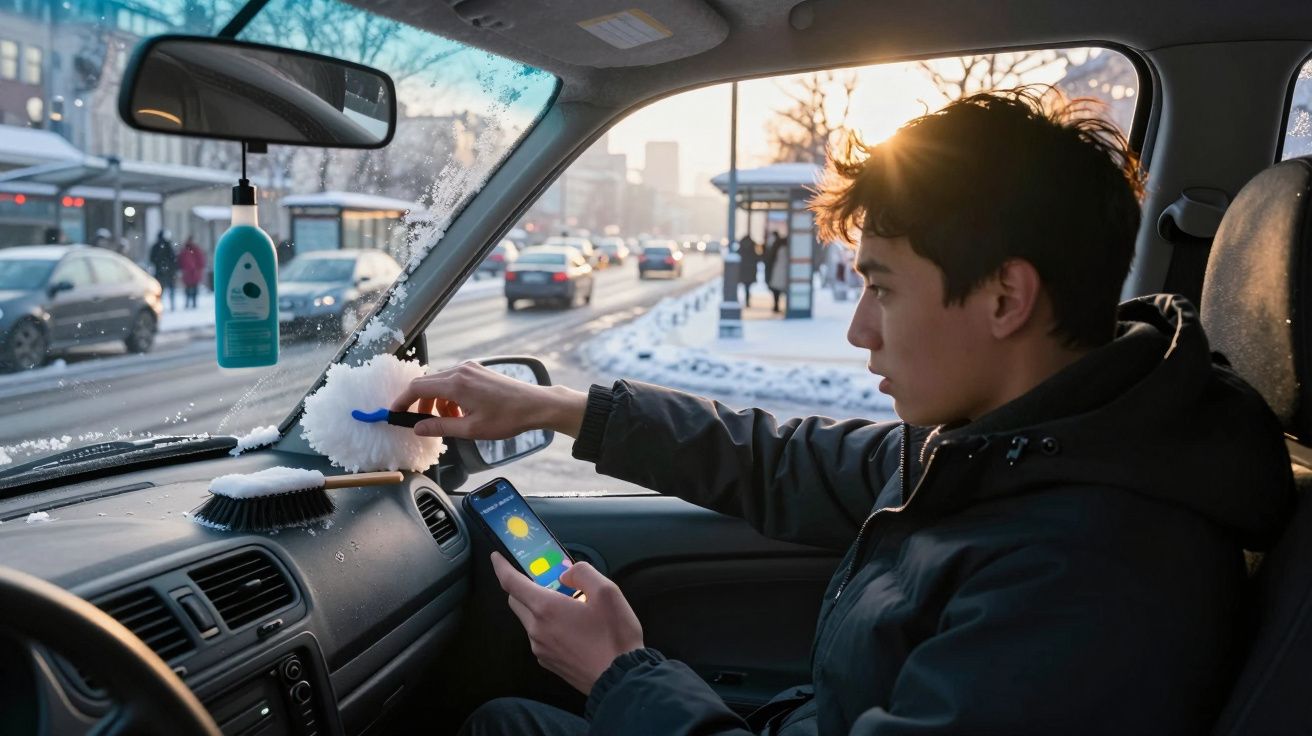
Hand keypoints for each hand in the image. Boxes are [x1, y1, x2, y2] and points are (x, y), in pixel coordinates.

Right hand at [389, 361, 586, 438]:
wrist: (535, 405)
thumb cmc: (507, 417)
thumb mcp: (470, 429)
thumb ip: (440, 427)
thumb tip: (418, 427)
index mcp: (456, 383)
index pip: (417, 388)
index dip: (402, 401)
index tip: (395, 413)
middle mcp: (460, 370)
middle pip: (426, 383)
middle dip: (420, 404)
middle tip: (421, 423)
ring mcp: (470, 368)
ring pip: (440, 383)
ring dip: (437, 402)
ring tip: (448, 421)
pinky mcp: (478, 370)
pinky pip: (454, 381)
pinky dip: (450, 396)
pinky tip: (460, 412)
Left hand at [491, 552, 643, 694]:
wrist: (620, 679)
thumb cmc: (614, 636)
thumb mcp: (607, 592)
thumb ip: (582, 573)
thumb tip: (566, 575)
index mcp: (546, 608)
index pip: (511, 583)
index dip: (501, 567)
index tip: (496, 557)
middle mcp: (536, 629)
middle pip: (516, 601)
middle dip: (522, 586)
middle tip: (544, 580)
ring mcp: (540, 648)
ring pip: (528, 620)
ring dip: (538, 608)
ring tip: (567, 606)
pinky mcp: (548, 662)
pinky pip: (539, 637)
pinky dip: (546, 626)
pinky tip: (570, 628)